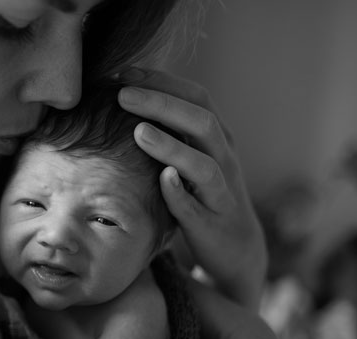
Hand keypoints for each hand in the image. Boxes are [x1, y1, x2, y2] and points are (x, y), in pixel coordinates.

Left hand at [115, 67, 266, 310]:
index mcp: (216, 138)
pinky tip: (162, 180)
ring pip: (204, 165)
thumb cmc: (200, 194)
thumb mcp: (190, 156)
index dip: (162, 82)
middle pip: (202, 122)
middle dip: (162, 104)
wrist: (234, 248)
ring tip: (139, 132)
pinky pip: (197, 208)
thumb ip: (171, 129)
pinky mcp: (211, 224)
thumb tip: (128, 94)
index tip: (124, 72)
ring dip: (171, 147)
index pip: (196, 97)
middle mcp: (224, 159)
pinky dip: (180, 194)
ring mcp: (220, 192)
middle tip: (122, 94)